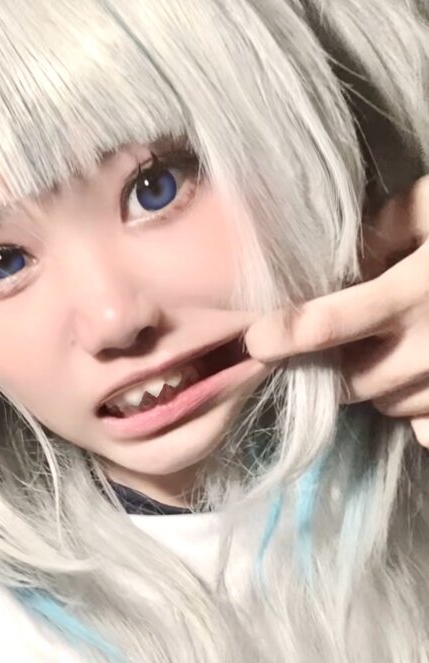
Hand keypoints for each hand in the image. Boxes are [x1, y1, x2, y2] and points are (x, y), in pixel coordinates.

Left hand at [244, 177, 428, 447]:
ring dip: (378, 386)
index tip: (257, 340)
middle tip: (337, 346)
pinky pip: (426, 428)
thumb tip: (341, 258)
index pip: (328, 326)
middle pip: (352, 384)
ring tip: (393, 351)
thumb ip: (385, 228)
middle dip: (334, 370)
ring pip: (389, 406)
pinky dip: (418, 410)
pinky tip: (425, 377)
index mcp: (414, 295)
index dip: (284, 337)